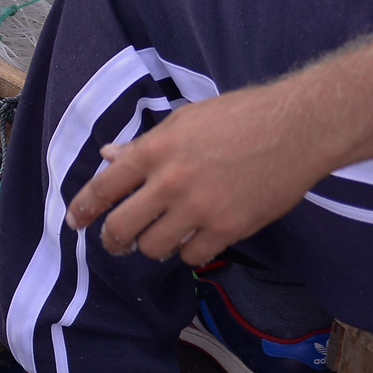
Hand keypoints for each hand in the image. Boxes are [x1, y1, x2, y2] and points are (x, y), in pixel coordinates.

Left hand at [67, 86, 332, 266]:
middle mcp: (170, 182)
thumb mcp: (185, 120)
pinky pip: (192, 256)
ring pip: (154, 248)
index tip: (75, 221)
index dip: (83, 208)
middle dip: (113, 240)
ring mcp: (199, 208)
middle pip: (121, 227)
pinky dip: (190, 251)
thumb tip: (109, 156)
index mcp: (155, 149)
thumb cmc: (241, 116)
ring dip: (153, 245)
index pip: (104, 186)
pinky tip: (196, 237)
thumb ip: (145, 144)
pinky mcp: (228, 228)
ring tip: (163, 235)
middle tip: (117, 242)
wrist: (297, 128)